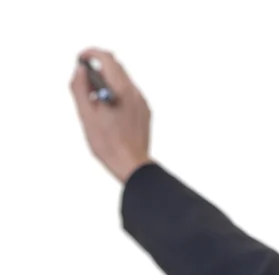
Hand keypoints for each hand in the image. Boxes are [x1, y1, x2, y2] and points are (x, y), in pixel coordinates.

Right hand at [70, 48, 152, 183]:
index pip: (107, 58)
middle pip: (117, 67)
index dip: (91, 54)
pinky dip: (118, 94)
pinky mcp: (145, 111)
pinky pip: (131, 94)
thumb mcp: (86, 116)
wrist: (132, 164)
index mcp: (121, 90)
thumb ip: (80, 89)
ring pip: (124, 81)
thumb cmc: (107, 144)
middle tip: (84, 83)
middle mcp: (135, 92)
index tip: (81, 59)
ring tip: (96, 103)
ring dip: (108, 83)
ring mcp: (142, 102)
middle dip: (98, 69)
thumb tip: (80, 70)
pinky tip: (109, 111)